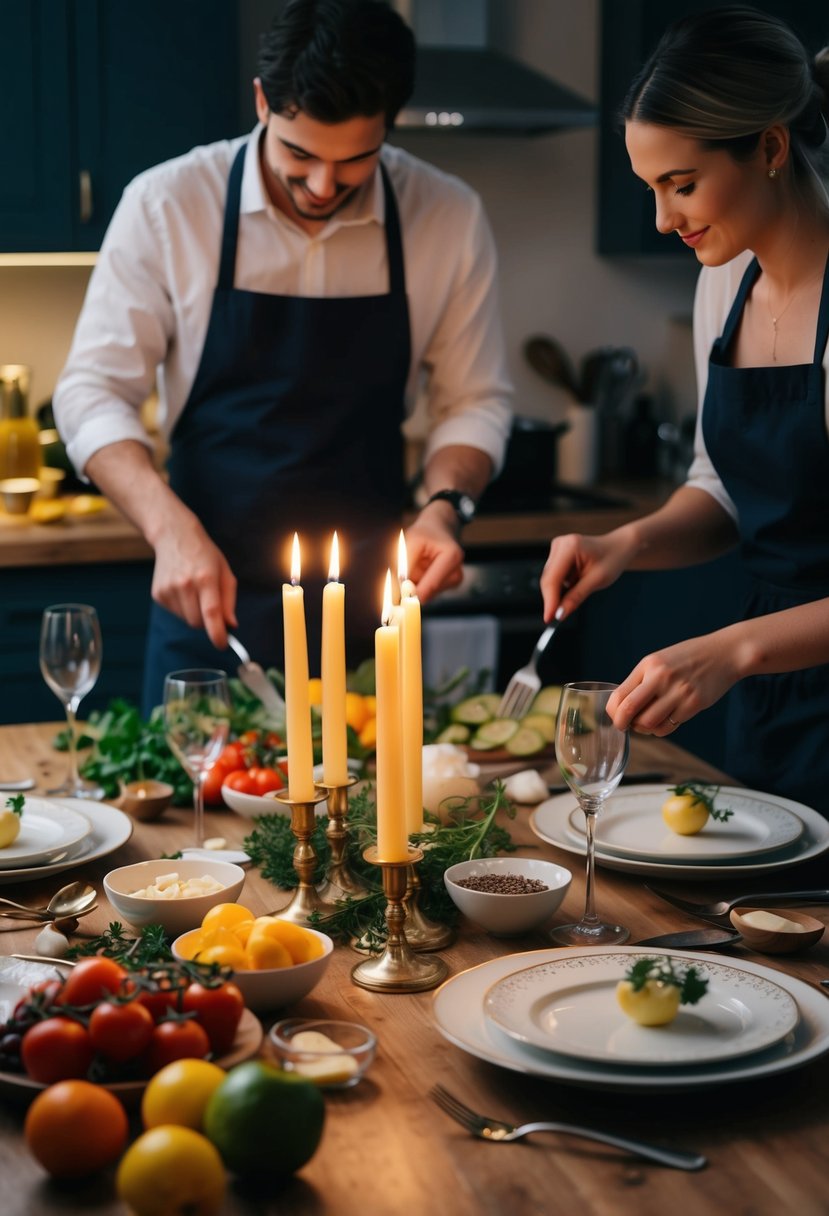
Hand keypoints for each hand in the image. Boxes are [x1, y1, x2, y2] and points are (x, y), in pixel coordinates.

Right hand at [151, 517, 236, 649]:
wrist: (174, 536)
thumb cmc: (205, 555)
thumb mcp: (225, 572)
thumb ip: (229, 601)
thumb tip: (230, 625)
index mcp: (206, 578)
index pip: (211, 613)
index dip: (217, 633)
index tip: (222, 644)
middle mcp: (185, 585)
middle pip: (197, 623)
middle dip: (207, 622)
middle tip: (210, 606)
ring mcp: (168, 589)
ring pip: (186, 620)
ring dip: (195, 614)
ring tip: (195, 592)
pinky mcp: (158, 594)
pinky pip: (175, 613)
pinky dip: (183, 608)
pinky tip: (183, 590)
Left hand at [405, 506, 463, 602]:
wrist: (439, 528)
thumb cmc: (425, 533)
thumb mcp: (410, 542)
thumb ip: (404, 566)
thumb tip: (397, 591)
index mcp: (452, 557)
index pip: (430, 585)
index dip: (411, 595)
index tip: (394, 605)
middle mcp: (456, 572)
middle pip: (427, 592)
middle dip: (411, 587)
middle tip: (399, 577)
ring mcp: (454, 581)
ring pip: (425, 594)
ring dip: (415, 584)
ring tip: (416, 565)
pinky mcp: (448, 586)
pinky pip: (427, 592)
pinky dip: (419, 584)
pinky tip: (422, 570)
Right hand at [540, 532, 632, 621]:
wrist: (618, 548)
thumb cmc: (612, 559)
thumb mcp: (597, 580)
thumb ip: (576, 597)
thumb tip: (560, 613)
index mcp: (570, 547)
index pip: (552, 579)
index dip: (550, 600)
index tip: (549, 618)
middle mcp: (560, 544)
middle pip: (548, 580)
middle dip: (553, 598)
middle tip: (558, 616)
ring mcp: (557, 547)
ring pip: (550, 579)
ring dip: (561, 590)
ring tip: (583, 585)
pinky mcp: (557, 554)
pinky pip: (554, 576)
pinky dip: (564, 585)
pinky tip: (579, 580)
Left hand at [606, 632, 741, 735]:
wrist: (725, 654)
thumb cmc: (689, 658)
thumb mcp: (660, 661)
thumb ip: (642, 680)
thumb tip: (623, 708)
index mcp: (649, 665)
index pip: (620, 694)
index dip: (613, 712)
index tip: (616, 717)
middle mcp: (661, 677)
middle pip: (630, 710)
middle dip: (622, 724)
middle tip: (624, 727)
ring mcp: (678, 692)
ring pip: (649, 723)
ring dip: (643, 728)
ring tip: (646, 723)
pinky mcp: (693, 704)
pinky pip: (668, 726)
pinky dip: (661, 729)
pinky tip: (663, 722)